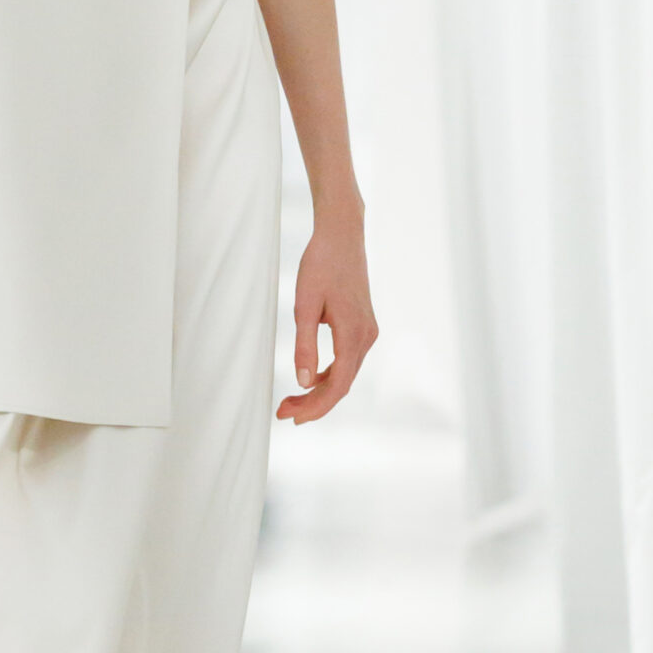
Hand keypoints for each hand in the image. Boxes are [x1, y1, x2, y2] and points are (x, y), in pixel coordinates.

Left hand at [277, 213, 376, 422]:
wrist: (342, 235)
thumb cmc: (321, 264)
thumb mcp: (305, 305)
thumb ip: (304, 345)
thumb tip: (302, 383)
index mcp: (353, 334)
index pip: (337, 385)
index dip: (315, 406)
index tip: (291, 417)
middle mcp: (366, 337)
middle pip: (342, 384)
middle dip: (314, 404)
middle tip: (284, 413)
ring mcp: (367, 332)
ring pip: (346, 374)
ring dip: (321, 391)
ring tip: (292, 400)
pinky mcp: (363, 326)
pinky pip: (348, 360)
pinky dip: (329, 374)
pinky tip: (310, 378)